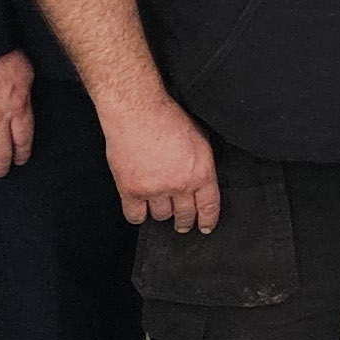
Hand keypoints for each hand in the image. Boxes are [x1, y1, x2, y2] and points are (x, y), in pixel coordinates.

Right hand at [102, 95, 220, 230]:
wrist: (137, 111)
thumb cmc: (168, 119)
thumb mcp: (199, 140)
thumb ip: (202, 165)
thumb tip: (203, 183)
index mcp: (201, 172)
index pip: (209, 207)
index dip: (208, 220)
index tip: (205, 227)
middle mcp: (180, 185)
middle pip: (185, 215)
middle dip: (185, 221)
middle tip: (183, 224)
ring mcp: (154, 189)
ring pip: (161, 216)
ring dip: (161, 213)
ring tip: (160, 206)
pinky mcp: (130, 190)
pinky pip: (135, 215)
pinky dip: (139, 215)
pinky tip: (141, 209)